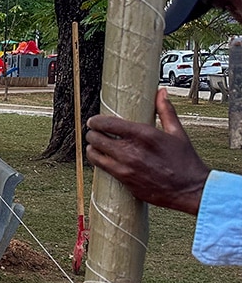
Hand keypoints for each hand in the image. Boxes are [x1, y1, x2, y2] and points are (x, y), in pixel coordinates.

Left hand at [85, 88, 209, 214]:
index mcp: (144, 135)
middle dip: (92, 134)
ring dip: (92, 148)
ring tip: (94, 145)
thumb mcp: (177, 133)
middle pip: (97, 138)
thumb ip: (166, 111)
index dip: (96, 121)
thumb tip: (161, 92)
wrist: (190, 190)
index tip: (94, 121)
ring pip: (94, 154)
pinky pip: (101, 168)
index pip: (108, 123)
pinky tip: (100, 158)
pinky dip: (97, 161)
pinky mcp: (124, 180)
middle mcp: (132, 150)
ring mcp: (126, 167)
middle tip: (94, 133)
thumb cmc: (185, 160)